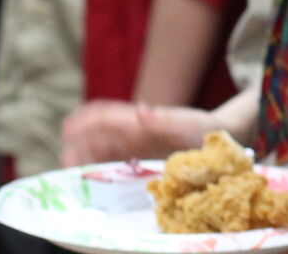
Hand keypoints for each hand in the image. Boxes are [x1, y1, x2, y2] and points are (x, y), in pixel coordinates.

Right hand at [60, 100, 219, 165]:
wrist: (221, 136)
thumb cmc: (202, 127)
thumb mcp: (185, 123)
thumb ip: (162, 120)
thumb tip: (140, 110)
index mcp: (139, 120)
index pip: (106, 115)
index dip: (85, 119)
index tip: (68, 129)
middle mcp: (133, 130)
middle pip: (98, 133)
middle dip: (79, 142)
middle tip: (66, 160)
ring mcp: (136, 143)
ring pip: (101, 147)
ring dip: (84, 155)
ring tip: (71, 170)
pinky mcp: (141, 157)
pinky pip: (114, 160)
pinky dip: (99, 166)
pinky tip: (92, 177)